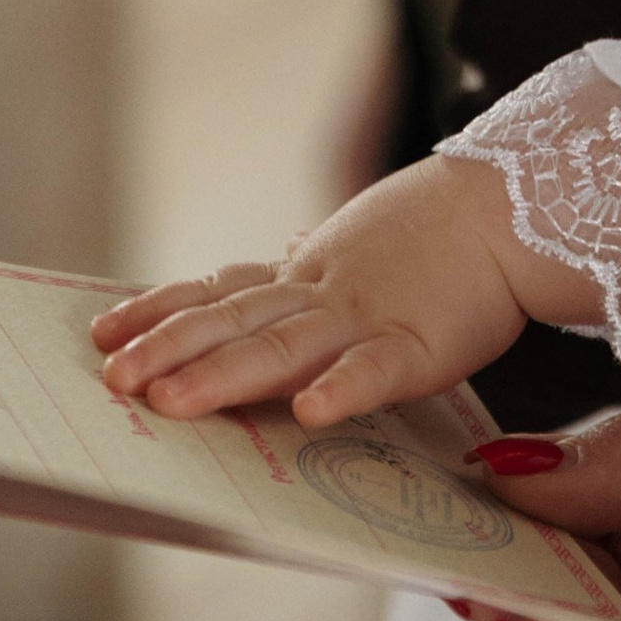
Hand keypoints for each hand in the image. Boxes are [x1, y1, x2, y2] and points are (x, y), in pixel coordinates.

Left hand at [91, 155, 600, 427]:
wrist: (517, 208)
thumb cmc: (443, 235)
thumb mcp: (363, 252)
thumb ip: (319, 267)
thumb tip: (284, 252)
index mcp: (308, 278)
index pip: (221, 290)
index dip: (161, 309)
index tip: (104, 327)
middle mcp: (323, 294)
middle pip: (234, 321)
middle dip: (168, 348)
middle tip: (111, 377)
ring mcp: (367, 318)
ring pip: (283, 347)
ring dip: (223, 374)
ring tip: (170, 400)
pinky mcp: (422, 344)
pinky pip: (379, 369)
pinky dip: (344, 388)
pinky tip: (309, 412)